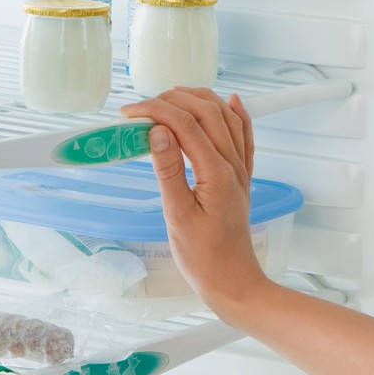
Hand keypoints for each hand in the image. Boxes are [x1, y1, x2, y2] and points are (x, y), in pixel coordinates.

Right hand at [119, 87, 268, 312]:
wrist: (232, 280)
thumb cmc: (202, 256)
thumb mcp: (177, 215)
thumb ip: (168, 171)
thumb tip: (157, 132)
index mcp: (216, 173)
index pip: (186, 126)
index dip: (156, 111)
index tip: (129, 113)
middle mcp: (233, 165)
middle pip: (209, 113)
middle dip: (176, 100)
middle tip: (143, 105)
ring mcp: (240, 170)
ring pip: (227, 119)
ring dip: (202, 100)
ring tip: (173, 95)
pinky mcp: (241, 178)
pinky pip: (244, 136)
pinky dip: (236, 114)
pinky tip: (230, 101)